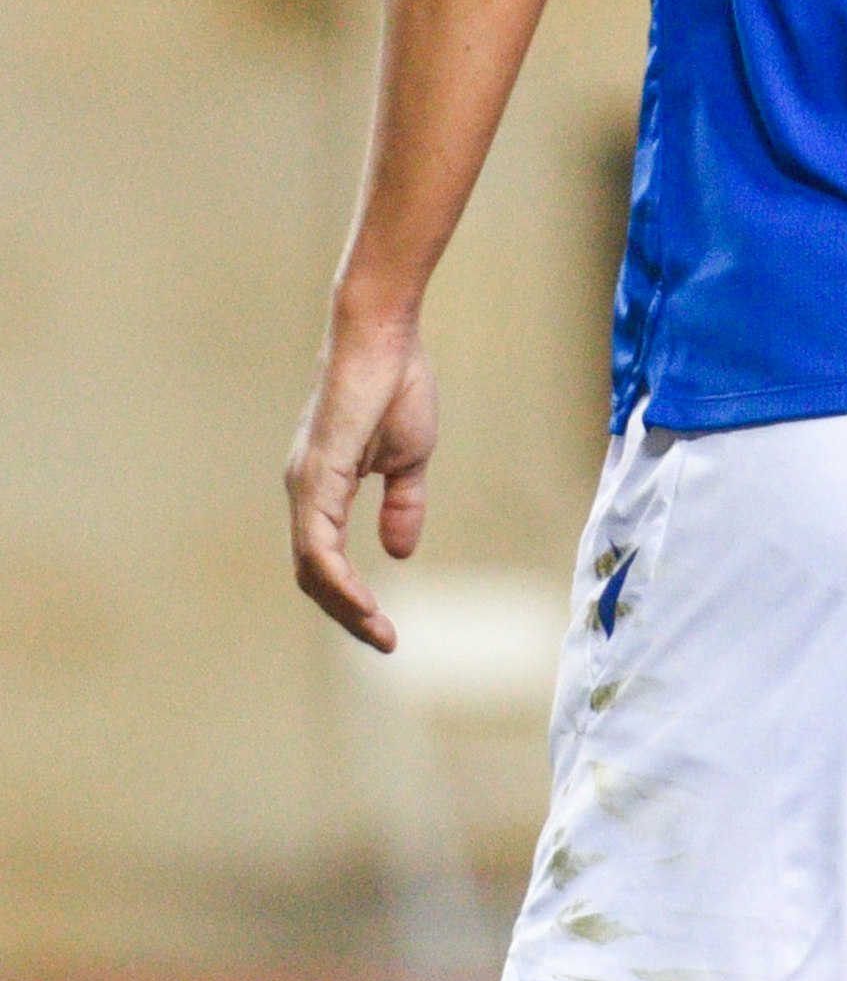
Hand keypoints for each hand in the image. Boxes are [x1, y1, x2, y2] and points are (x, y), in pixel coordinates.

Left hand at [287, 312, 439, 649]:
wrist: (383, 339)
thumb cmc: (395, 385)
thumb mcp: (408, 458)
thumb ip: (402, 504)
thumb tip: (399, 552)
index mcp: (323, 490)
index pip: (326, 561)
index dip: (353, 599)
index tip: (386, 629)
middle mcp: (304, 494)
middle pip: (312, 575)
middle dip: (347, 615)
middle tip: (383, 641)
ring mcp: (305, 487)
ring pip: (312, 568)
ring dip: (344, 607)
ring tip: (378, 631)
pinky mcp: (316, 477)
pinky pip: (318, 545)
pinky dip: (337, 579)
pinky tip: (361, 599)